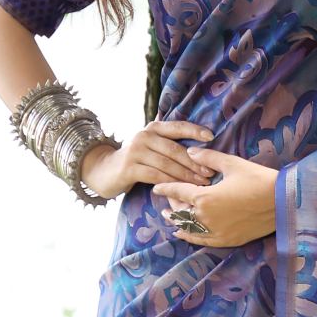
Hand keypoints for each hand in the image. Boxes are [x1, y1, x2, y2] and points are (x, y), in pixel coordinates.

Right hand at [79, 119, 217, 200]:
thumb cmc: (136, 161)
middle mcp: (144, 136)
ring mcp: (136, 151)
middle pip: (175, 149)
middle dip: (194, 162)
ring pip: (167, 164)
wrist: (105, 170)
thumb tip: (199, 146)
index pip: (177, 126)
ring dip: (186, 176)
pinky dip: (170, 183)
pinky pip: (155, 176)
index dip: (194, 130)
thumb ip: (169, 143)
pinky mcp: (129, 168)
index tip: (211, 137)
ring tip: (201, 184)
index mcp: (153, 128)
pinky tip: (181, 190)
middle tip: (210, 173)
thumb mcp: (151, 146)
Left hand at [153, 149, 277, 247]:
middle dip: (172, 204)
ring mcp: (216, 232)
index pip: (178, 192)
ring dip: (177, 222)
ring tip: (169, 217)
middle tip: (167, 199)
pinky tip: (183, 233)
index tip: (157, 186)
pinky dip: (189, 236)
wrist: (282, 202)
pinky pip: (201, 240)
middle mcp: (206, 218)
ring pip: (188, 228)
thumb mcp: (232, 164)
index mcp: (205, 197)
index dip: (166, 188)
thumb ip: (208, 158)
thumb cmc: (258, 179)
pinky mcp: (226, 240)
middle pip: (180, 212)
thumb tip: (191, 152)